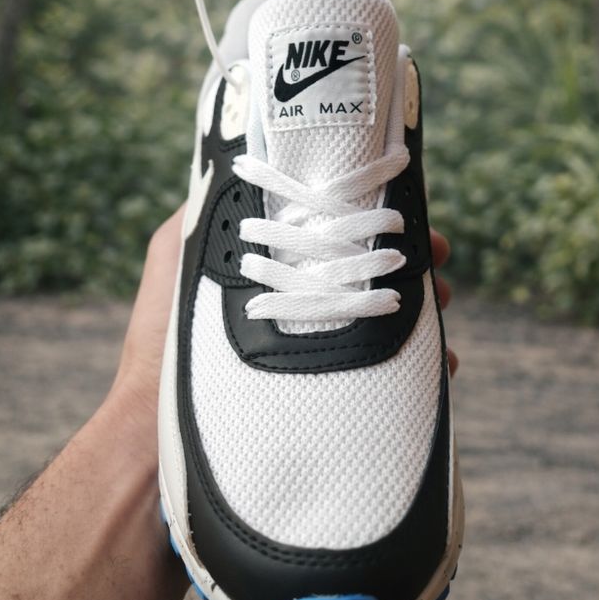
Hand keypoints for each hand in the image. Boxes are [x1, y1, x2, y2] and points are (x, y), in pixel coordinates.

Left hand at [111, 209, 458, 455]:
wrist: (156, 430)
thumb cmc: (160, 338)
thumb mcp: (177, 254)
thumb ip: (203, 212)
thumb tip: (238, 169)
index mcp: (274, 270)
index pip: (336, 234)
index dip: (375, 223)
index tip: (410, 221)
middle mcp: (297, 306)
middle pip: (367, 276)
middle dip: (409, 269)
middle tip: (437, 272)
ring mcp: (311, 351)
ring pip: (382, 322)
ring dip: (420, 315)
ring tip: (441, 316)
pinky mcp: (321, 391)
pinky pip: (380, 375)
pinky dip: (414, 369)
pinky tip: (437, 367)